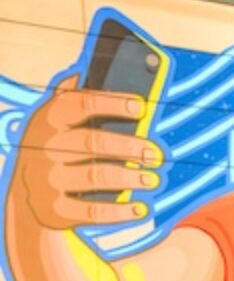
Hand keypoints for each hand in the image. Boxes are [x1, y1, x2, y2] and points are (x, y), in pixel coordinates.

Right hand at [7, 74, 164, 229]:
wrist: (29, 195)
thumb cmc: (57, 148)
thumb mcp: (58, 122)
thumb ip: (74, 98)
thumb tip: (91, 67)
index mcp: (49, 119)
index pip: (79, 103)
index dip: (112, 103)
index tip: (142, 105)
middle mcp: (44, 148)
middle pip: (92, 142)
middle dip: (129, 146)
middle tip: (157, 153)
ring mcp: (47, 180)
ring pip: (95, 176)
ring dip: (129, 177)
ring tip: (153, 179)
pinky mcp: (54, 210)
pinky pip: (91, 212)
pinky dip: (119, 212)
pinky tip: (141, 209)